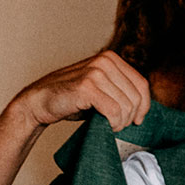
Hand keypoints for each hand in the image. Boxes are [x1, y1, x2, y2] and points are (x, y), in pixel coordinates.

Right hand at [9, 50, 150, 133]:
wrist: (40, 102)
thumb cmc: (72, 99)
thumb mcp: (101, 88)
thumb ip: (120, 90)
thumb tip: (144, 107)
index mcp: (111, 58)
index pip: (142, 84)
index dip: (144, 106)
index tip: (137, 120)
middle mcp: (105, 61)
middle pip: (136, 97)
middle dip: (130, 117)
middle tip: (118, 125)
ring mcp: (96, 72)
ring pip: (126, 106)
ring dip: (121, 122)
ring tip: (109, 125)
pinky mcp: (87, 86)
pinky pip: (114, 112)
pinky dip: (113, 124)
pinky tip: (106, 125)